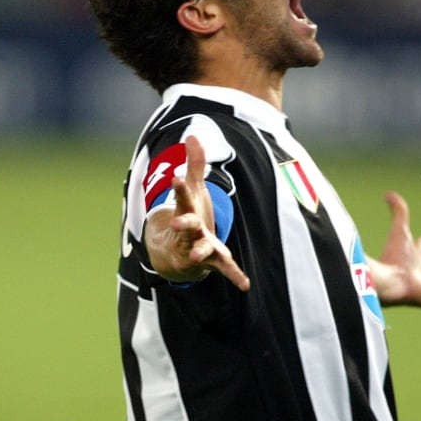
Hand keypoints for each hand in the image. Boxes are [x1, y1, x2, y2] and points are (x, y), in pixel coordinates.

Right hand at [145, 136, 249, 290]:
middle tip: (177, 222)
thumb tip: (193, 135)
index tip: (174, 178)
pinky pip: (225, 269)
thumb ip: (195, 164)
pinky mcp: (213, 261)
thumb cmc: (188, 217)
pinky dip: (235, 276)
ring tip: (196, 256)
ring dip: (200, 252)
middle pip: (187, 226)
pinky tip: (245, 285)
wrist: (177, 255)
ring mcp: (200, 248)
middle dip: (183, 223)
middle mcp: (191, 231)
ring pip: (200, 249)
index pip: (182, 197)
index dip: (179, 188)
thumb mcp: (192, 190)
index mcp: (187, 212)